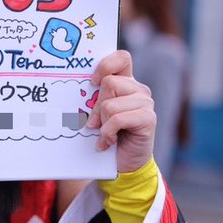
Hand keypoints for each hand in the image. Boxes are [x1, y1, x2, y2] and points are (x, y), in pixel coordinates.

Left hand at [87, 50, 155, 172]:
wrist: (124, 163)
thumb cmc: (107, 135)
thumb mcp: (97, 113)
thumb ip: (93, 98)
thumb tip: (73, 86)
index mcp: (126, 83)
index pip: (121, 58)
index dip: (105, 65)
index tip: (93, 82)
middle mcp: (138, 89)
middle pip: (109, 83)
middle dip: (96, 107)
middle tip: (95, 124)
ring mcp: (146, 103)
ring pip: (110, 104)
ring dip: (102, 123)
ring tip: (105, 134)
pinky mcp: (149, 118)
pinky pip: (117, 119)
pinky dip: (107, 133)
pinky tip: (108, 142)